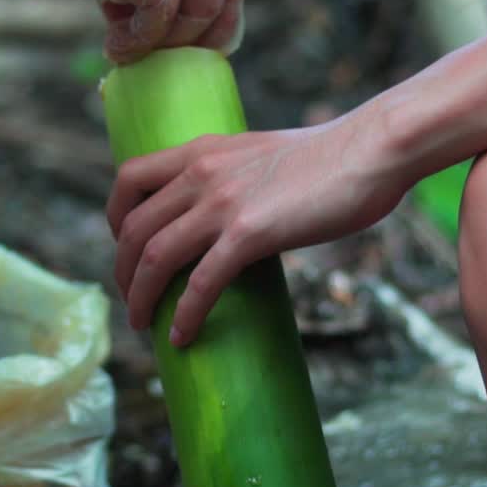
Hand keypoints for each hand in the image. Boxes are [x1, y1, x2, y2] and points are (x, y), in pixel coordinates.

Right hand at [0, 0, 248, 64]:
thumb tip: (165, 10)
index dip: (221, 7)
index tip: (204, 36)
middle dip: (205, 34)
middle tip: (179, 59)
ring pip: (198, 13)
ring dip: (164, 42)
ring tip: (127, 48)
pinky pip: (159, 22)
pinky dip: (137, 44)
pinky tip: (114, 48)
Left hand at [106, 119, 406, 345]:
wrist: (370, 150)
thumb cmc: (330, 157)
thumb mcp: (262, 154)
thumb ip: (235, 176)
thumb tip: (230, 213)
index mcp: (202, 150)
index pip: (129, 178)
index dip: (115, 218)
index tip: (123, 247)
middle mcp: (201, 173)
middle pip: (135, 228)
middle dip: (123, 271)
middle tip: (132, 301)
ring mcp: (223, 202)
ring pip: (156, 256)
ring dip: (141, 297)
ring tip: (142, 325)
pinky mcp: (250, 232)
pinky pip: (202, 282)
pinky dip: (185, 314)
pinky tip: (182, 336)